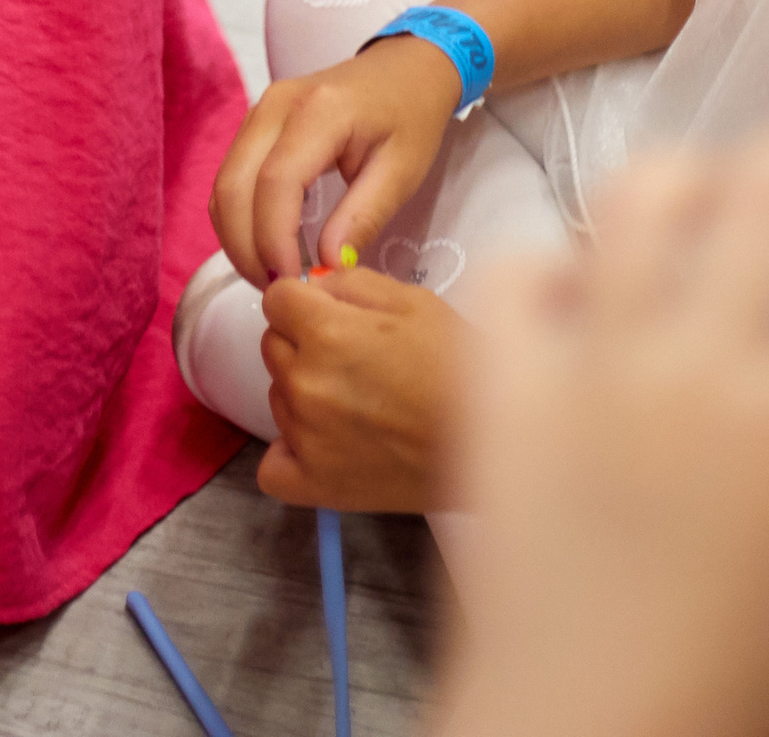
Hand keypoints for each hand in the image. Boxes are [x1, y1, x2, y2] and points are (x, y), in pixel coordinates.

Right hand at [212, 38, 460, 285]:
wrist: (406, 68)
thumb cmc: (411, 116)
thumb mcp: (402, 171)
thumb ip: (362, 217)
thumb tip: (327, 268)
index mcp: (317, 111)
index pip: (275, 183)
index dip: (275, 240)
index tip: (295, 284)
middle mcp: (274, 105)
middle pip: (233, 186)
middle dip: (247, 249)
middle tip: (281, 291)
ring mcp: (258, 110)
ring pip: (223, 185)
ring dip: (238, 238)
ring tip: (276, 275)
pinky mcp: (255, 123)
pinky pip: (231, 177)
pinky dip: (240, 219)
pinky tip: (269, 246)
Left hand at [258, 267, 460, 509]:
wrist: (495, 443)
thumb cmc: (460, 365)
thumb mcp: (412, 300)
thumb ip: (349, 283)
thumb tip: (311, 287)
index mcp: (325, 332)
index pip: (277, 299)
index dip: (304, 301)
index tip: (331, 314)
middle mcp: (306, 384)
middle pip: (274, 345)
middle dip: (303, 342)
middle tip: (355, 360)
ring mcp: (306, 438)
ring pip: (277, 395)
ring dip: (303, 393)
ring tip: (358, 402)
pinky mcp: (316, 485)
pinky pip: (273, 468)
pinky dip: (290, 454)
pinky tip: (324, 444)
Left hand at [437, 123, 768, 736]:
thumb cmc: (734, 690)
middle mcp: (700, 373)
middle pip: (763, 196)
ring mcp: (591, 366)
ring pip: (639, 201)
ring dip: (686, 180)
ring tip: (708, 199)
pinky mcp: (501, 382)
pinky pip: (521, 266)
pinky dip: (554, 258)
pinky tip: (585, 287)